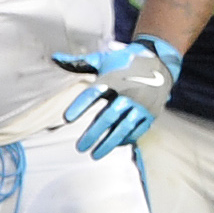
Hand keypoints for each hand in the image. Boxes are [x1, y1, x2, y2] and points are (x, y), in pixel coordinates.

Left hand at [54, 35, 179, 159]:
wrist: (158, 60)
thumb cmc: (124, 61)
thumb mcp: (103, 59)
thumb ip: (79, 62)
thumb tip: (55, 58)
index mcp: (112, 80)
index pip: (92, 94)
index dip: (79, 106)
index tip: (67, 119)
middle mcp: (127, 94)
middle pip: (107, 117)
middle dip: (93, 134)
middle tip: (79, 148)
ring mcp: (141, 105)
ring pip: (123, 127)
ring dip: (109, 143)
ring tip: (94, 155)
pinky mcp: (151, 112)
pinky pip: (138, 129)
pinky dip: (126, 139)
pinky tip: (114, 146)